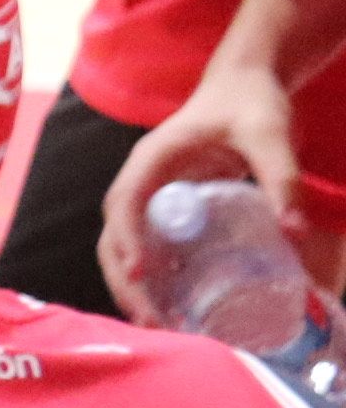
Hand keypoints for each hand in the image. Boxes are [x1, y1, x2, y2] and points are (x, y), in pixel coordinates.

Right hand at [100, 54, 335, 313]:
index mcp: (151, 159)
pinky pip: (145, 245)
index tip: (140, 274)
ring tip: (154, 323)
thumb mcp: (269, 135)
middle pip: (112, 235)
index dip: (128, 239)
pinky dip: (149, 277)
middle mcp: (140, 180)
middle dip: (123, 278)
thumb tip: (294, 234)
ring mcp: (149, 194)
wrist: (245, 83)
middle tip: (149, 320)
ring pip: (121, 244)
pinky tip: (168, 303)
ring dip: (130, 284)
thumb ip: (281, 178)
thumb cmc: (251, 104)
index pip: (125, 203)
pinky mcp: (165, 206)